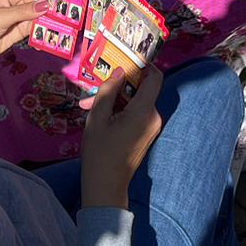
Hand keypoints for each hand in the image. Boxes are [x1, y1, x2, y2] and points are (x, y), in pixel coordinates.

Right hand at [79, 68, 164, 209]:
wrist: (106, 186)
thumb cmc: (100, 153)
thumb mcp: (97, 119)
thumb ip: (108, 91)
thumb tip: (119, 71)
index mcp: (145, 111)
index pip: (155, 77)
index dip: (143, 65)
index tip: (126, 59)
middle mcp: (154, 116)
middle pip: (141, 89)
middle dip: (118, 85)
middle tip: (95, 88)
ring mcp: (152, 126)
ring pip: (136, 102)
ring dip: (115, 99)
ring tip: (89, 105)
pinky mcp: (146, 133)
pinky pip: (136, 113)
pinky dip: (120, 110)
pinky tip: (100, 115)